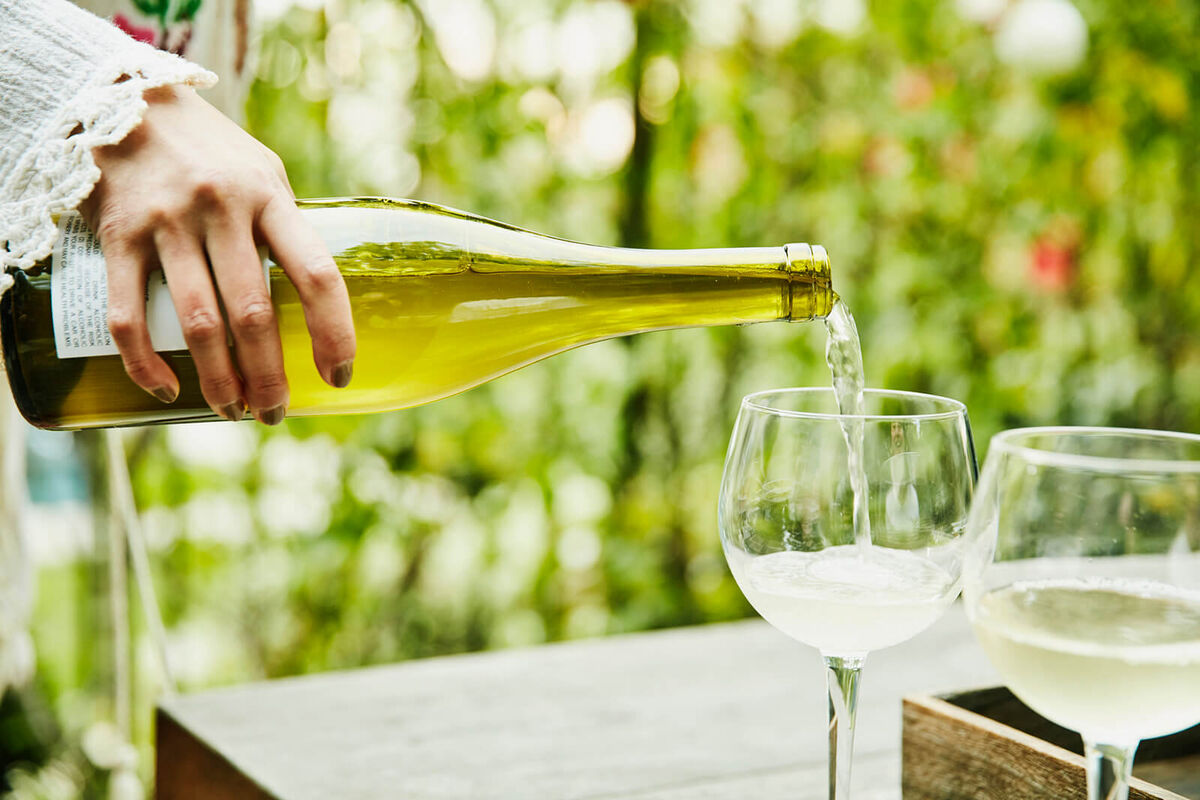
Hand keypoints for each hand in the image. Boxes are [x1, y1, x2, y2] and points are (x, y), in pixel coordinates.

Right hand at [79, 84, 355, 424]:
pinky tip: (167, 388)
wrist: (126, 102)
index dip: (334, 333)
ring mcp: (167, 224)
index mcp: (270, 198)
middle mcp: (222, 210)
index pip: (317, 275)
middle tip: (274, 413)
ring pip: (197, 323)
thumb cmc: (212, 151)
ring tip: (232, 412)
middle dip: (268, 376)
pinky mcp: (117, 236)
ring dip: (219, 380)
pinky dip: (146, 361)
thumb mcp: (264, 174)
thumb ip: (287, 227)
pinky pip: (128, 315)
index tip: (339, 376)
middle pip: (254, 314)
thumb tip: (318, 297)